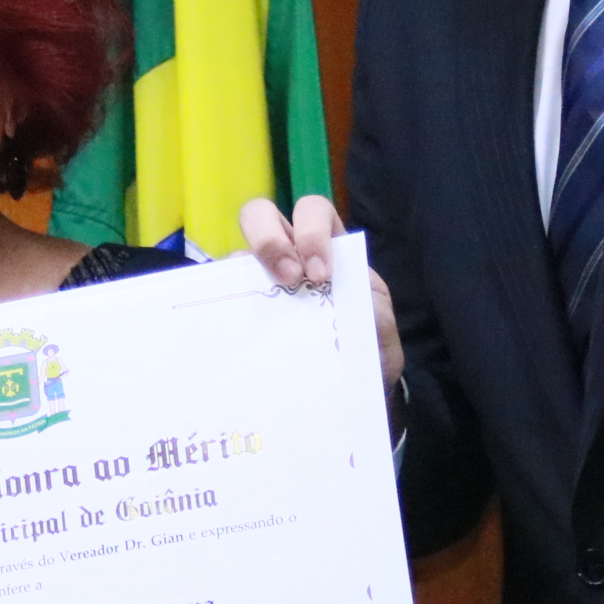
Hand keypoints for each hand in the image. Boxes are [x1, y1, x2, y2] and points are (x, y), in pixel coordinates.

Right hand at [239, 195, 401, 390]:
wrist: (349, 391)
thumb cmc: (365, 348)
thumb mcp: (380, 333)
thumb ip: (377, 317)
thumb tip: (358, 307)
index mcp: (327, 247)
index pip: (313, 212)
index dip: (312, 232)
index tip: (320, 274)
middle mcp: (287, 254)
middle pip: (260, 214)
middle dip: (270, 240)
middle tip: (289, 280)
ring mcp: (259, 279)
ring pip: (236, 254)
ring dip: (246, 272)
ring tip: (263, 306)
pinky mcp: (240, 307)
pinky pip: (222, 295)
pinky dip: (228, 305)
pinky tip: (242, 331)